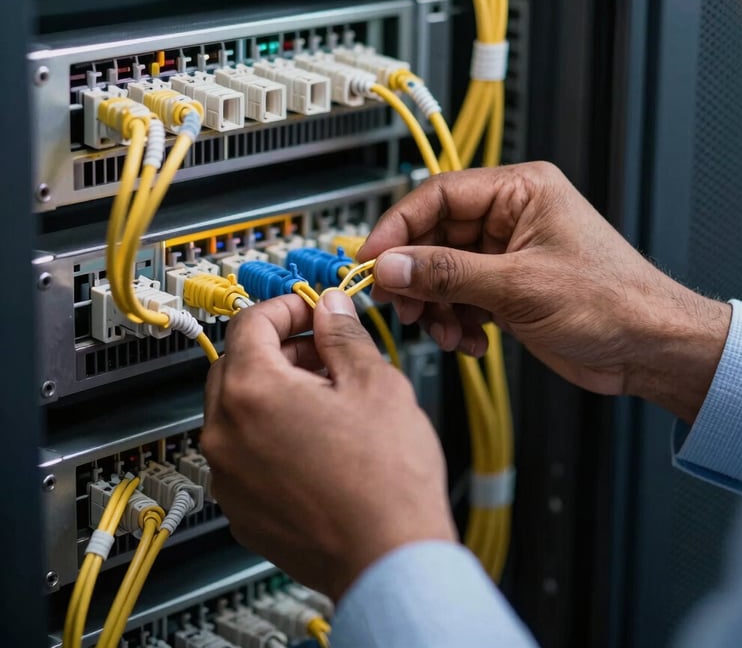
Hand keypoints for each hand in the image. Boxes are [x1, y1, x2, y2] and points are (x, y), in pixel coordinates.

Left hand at [202, 290, 456, 600]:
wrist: (390, 560)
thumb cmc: (386, 480)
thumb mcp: (375, 383)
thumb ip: (343, 335)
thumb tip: (331, 310)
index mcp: (252, 393)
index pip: (250, 323)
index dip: (287, 307)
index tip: (311, 310)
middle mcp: (225, 435)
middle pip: (238, 364)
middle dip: (280, 348)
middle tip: (324, 350)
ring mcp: (229, 477)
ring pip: (239, 411)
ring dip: (275, 391)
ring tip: (328, 398)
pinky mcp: (242, 509)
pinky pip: (244, 454)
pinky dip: (270, 435)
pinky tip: (316, 441)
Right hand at [358, 163, 731, 422]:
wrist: (650, 349)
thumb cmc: (613, 301)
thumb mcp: (518, 285)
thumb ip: (447, 273)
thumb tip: (392, 265)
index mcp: (520, 192)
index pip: (439, 196)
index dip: (398, 227)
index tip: (370, 259)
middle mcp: (511, 218)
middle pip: (435, 236)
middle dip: (415, 275)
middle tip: (400, 303)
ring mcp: (508, 255)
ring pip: (443, 271)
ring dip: (436, 305)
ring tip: (443, 330)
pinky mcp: (508, 288)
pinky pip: (461, 297)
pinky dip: (457, 321)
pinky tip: (470, 340)